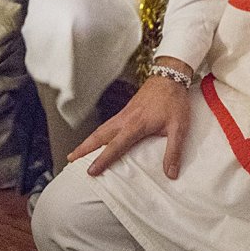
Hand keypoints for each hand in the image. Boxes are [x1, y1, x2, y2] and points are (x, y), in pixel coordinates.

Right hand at [69, 66, 191, 177]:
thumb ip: (173, 151)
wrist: (170, 77)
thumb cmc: (174, 100)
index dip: (102, 159)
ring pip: (101, 129)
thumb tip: (170, 173)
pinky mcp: (126, 111)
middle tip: (70, 159)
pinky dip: (98, 134)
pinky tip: (98, 139)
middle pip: (99, 135)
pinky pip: (108, 125)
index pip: (115, 146)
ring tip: (78, 151)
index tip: (91, 171)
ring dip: (88, 141)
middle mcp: (125, 119)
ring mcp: (124, 114)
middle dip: (84, 148)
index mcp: (136, 124)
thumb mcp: (179, 127)